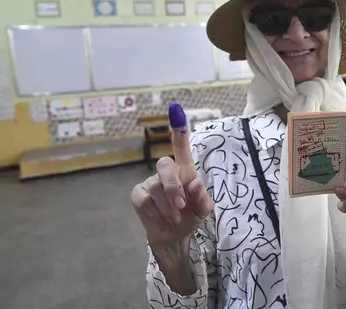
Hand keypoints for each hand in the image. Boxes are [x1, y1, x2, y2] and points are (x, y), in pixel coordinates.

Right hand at [131, 103, 213, 254]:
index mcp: (185, 170)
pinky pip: (144, 199)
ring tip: (175, 217)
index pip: (181, 147)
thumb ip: (202, 197)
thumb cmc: (191, 216)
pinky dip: (155, 211)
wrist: (175, 237)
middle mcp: (166, 172)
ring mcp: (150, 182)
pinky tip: (161, 217)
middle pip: (165, 164)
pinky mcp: (138, 195)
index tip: (176, 110)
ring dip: (168, 205)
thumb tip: (195, 182)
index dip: (178, 129)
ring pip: (155, 186)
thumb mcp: (203, 210)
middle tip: (181, 205)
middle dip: (173, 186)